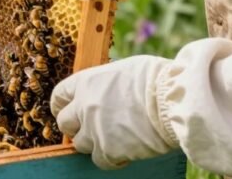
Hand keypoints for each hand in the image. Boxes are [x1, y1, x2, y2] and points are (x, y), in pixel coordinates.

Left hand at [51, 56, 178, 168]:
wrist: (172, 101)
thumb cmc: (155, 79)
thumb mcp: (124, 69)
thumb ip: (106, 83)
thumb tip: (106, 89)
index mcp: (86, 82)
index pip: (59, 96)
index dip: (61, 106)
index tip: (66, 112)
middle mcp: (84, 106)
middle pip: (64, 123)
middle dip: (75, 127)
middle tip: (90, 128)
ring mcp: (94, 129)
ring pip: (80, 145)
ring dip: (94, 143)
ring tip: (113, 139)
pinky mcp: (108, 150)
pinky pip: (100, 161)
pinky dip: (111, 159)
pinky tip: (125, 151)